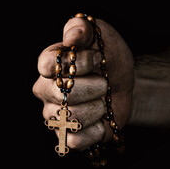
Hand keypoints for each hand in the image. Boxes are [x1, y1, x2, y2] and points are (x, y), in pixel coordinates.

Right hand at [32, 17, 133, 150]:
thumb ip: (81, 28)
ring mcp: (54, 115)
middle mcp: (45, 91)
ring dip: (98, 108)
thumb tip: (71, 39)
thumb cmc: (108, 56)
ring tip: (101, 100)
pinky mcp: (66, 136)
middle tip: (104, 82)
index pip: (49, 65)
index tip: (98, 58)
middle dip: (95, 87)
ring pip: (73, 117)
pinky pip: (77, 140)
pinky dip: (96, 129)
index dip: (79, 63)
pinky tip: (100, 119)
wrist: (124, 83)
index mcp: (49, 66)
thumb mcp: (99, 33)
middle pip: (63, 94)